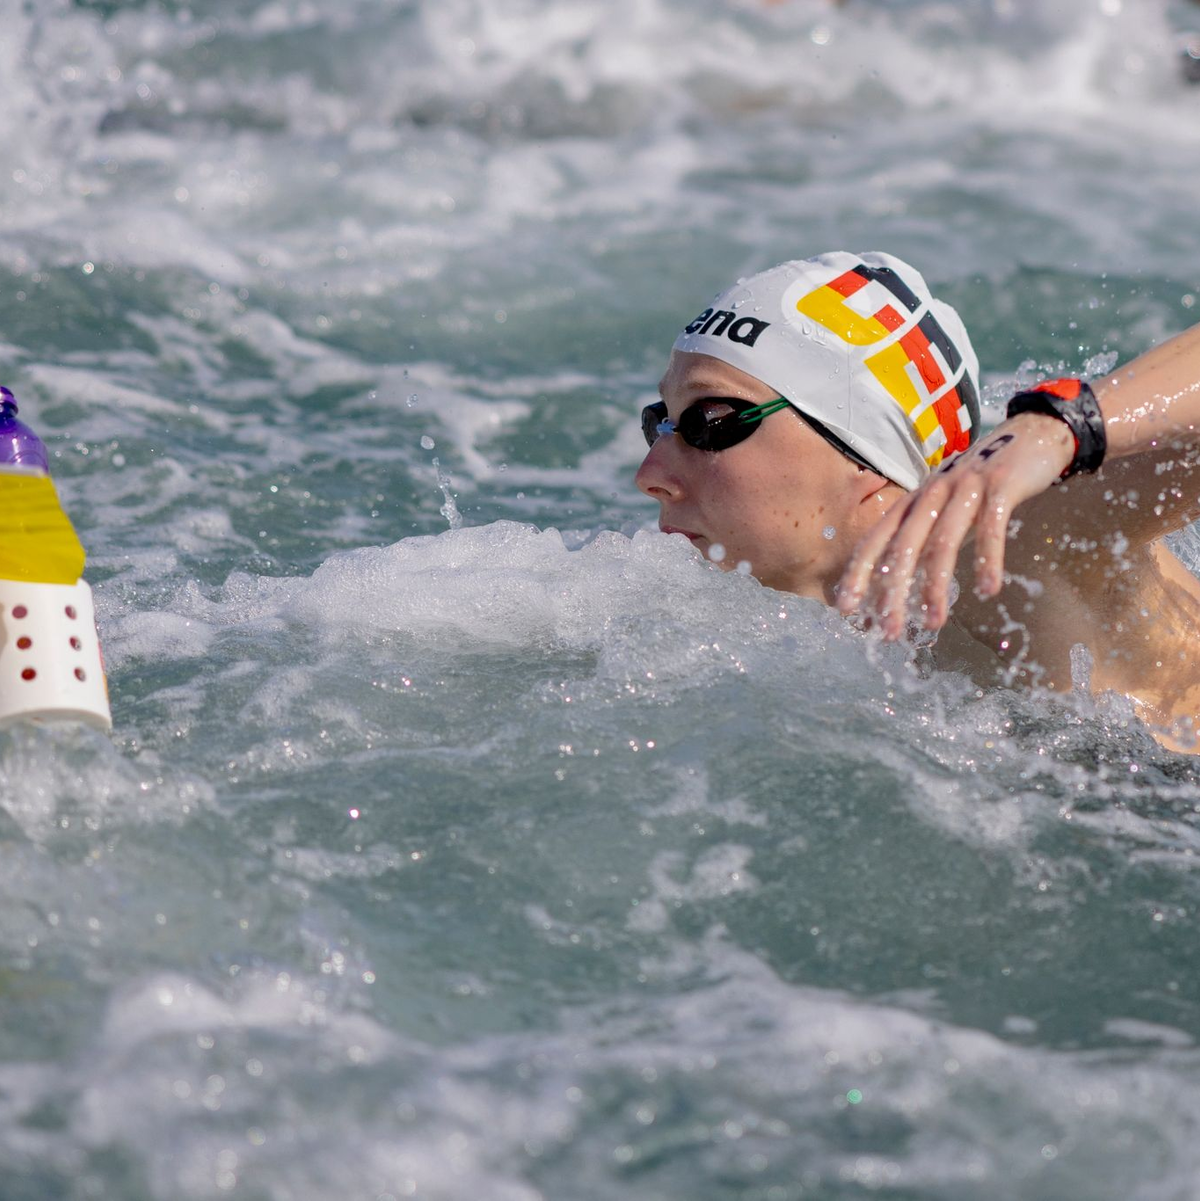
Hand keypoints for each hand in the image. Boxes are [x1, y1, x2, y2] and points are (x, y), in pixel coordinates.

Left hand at [835, 414, 1075, 638]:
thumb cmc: (981, 483)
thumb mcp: (945, 508)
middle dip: (892, 591)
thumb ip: (925, 540)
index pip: (877, 539)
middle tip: (888, 632)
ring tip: (933, 623)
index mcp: (913, 500)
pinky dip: (987, 560)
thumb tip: (901, 586)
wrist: (1031, 435)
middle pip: (903, 547)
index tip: (846, 607)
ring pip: (942, 542)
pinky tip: (988, 590)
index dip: (859, 573)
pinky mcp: (1001, 485)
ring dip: (935, 586)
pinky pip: (991, 528)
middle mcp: (932, 493)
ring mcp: (965, 487)